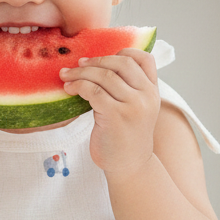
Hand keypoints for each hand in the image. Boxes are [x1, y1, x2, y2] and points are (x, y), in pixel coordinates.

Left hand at [59, 48, 159, 177]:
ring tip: (66, 76)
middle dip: (95, 61)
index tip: (102, 58)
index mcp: (153, 91)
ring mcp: (133, 106)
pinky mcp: (116, 116)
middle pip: (121, 62)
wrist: (130, 167)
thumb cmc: (125, 137)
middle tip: (78, 64)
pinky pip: (93, 91)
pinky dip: (78, 86)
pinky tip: (69, 89)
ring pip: (104, 75)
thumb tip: (96, 65)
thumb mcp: (136, 109)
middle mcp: (147, 96)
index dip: (123, 51)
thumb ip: (127, 88)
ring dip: (80, 73)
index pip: (145, 59)